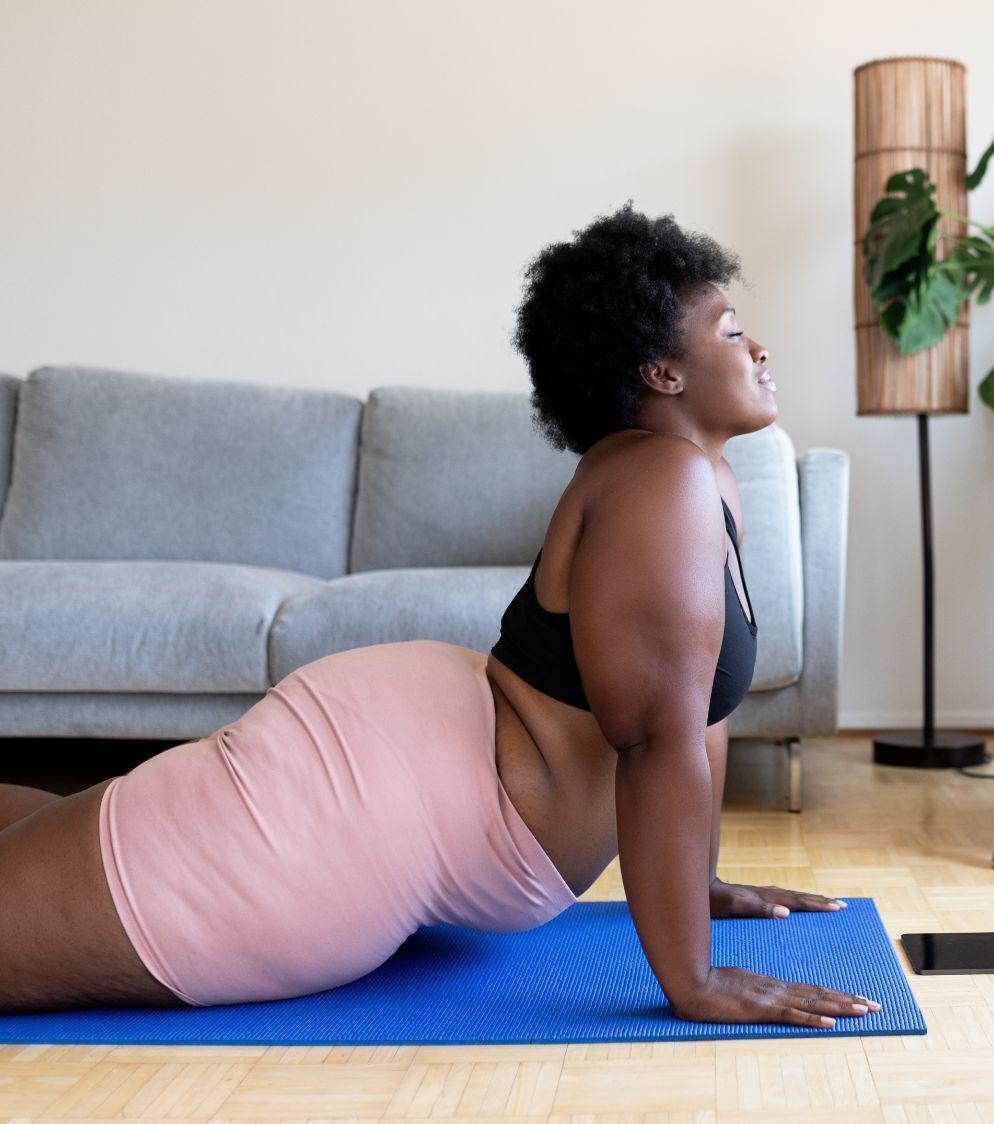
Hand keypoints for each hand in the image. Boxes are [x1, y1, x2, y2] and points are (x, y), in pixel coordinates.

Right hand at [671, 965, 881, 1026]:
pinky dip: (813, 1017)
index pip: (811, 990)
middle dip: (850, 1000)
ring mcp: (770, 997)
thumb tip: (758, 998)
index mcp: (771, 985)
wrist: (691, 982)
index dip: (836, 995)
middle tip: (876, 1005)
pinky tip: (831, 1022)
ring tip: (865, 1010)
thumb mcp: (734, 988)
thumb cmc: (707, 985)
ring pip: (813, 1001)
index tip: (858, 998)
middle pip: (820, 994)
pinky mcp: (761, 1008)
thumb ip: (749, 993)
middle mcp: (776, 988)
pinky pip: (792, 1014)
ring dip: (842, 1006)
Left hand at [708, 876, 847, 918]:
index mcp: (767, 897)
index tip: (838, 907)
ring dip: (810, 900)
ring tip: (826, 902)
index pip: (798, 901)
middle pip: (800, 896)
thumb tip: (786, 912)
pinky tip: (794, 905)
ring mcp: (762, 895)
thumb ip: (759, 908)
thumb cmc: (716, 901)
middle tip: (842, 905)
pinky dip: (794, 901)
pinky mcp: (755, 898)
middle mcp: (767, 894)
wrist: (700, 889)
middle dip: (820, 901)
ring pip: (792, 896)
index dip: (818, 905)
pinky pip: (782, 899)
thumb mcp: (736, 906)